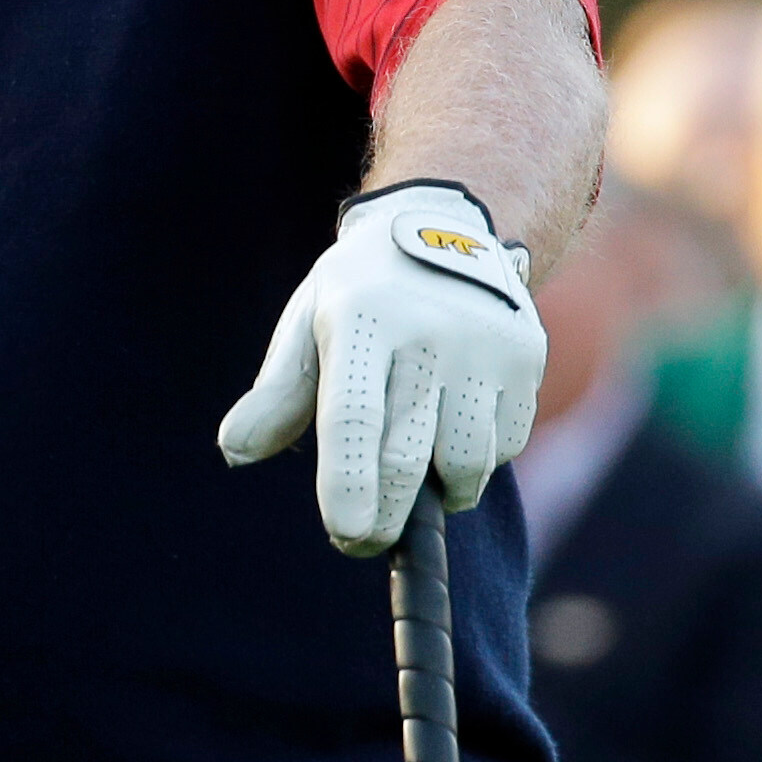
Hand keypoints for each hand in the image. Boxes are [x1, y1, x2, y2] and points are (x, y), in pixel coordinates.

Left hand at [221, 179, 545, 554]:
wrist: (447, 223)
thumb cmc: (363, 292)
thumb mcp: (310, 321)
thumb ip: (276, 392)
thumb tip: (236, 450)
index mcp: (360, 318)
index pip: (352, 416)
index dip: (349, 482)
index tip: (347, 534)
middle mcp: (428, 329)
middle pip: (406, 456)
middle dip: (383, 517)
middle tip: (361, 538)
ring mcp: (485, 344)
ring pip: (466, 464)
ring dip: (438, 489)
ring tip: (412, 466)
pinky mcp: (526, 356)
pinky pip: (505, 446)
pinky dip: (477, 459)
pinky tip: (455, 428)